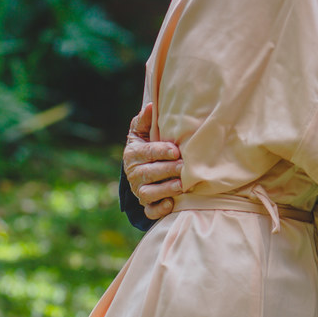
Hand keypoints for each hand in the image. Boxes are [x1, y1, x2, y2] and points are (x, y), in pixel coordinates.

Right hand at [123, 103, 182, 220]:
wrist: (143, 167)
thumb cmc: (148, 144)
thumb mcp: (143, 130)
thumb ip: (147, 119)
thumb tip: (151, 105)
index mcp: (133, 154)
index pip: (146, 152)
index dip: (160, 151)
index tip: (175, 150)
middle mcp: (134, 174)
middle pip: (148, 174)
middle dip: (167, 170)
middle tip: (183, 167)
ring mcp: (140, 191)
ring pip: (149, 193)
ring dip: (165, 190)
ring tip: (180, 185)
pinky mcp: (147, 204)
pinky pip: (151, 211)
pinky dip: (159, 209)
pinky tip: (171, 203)